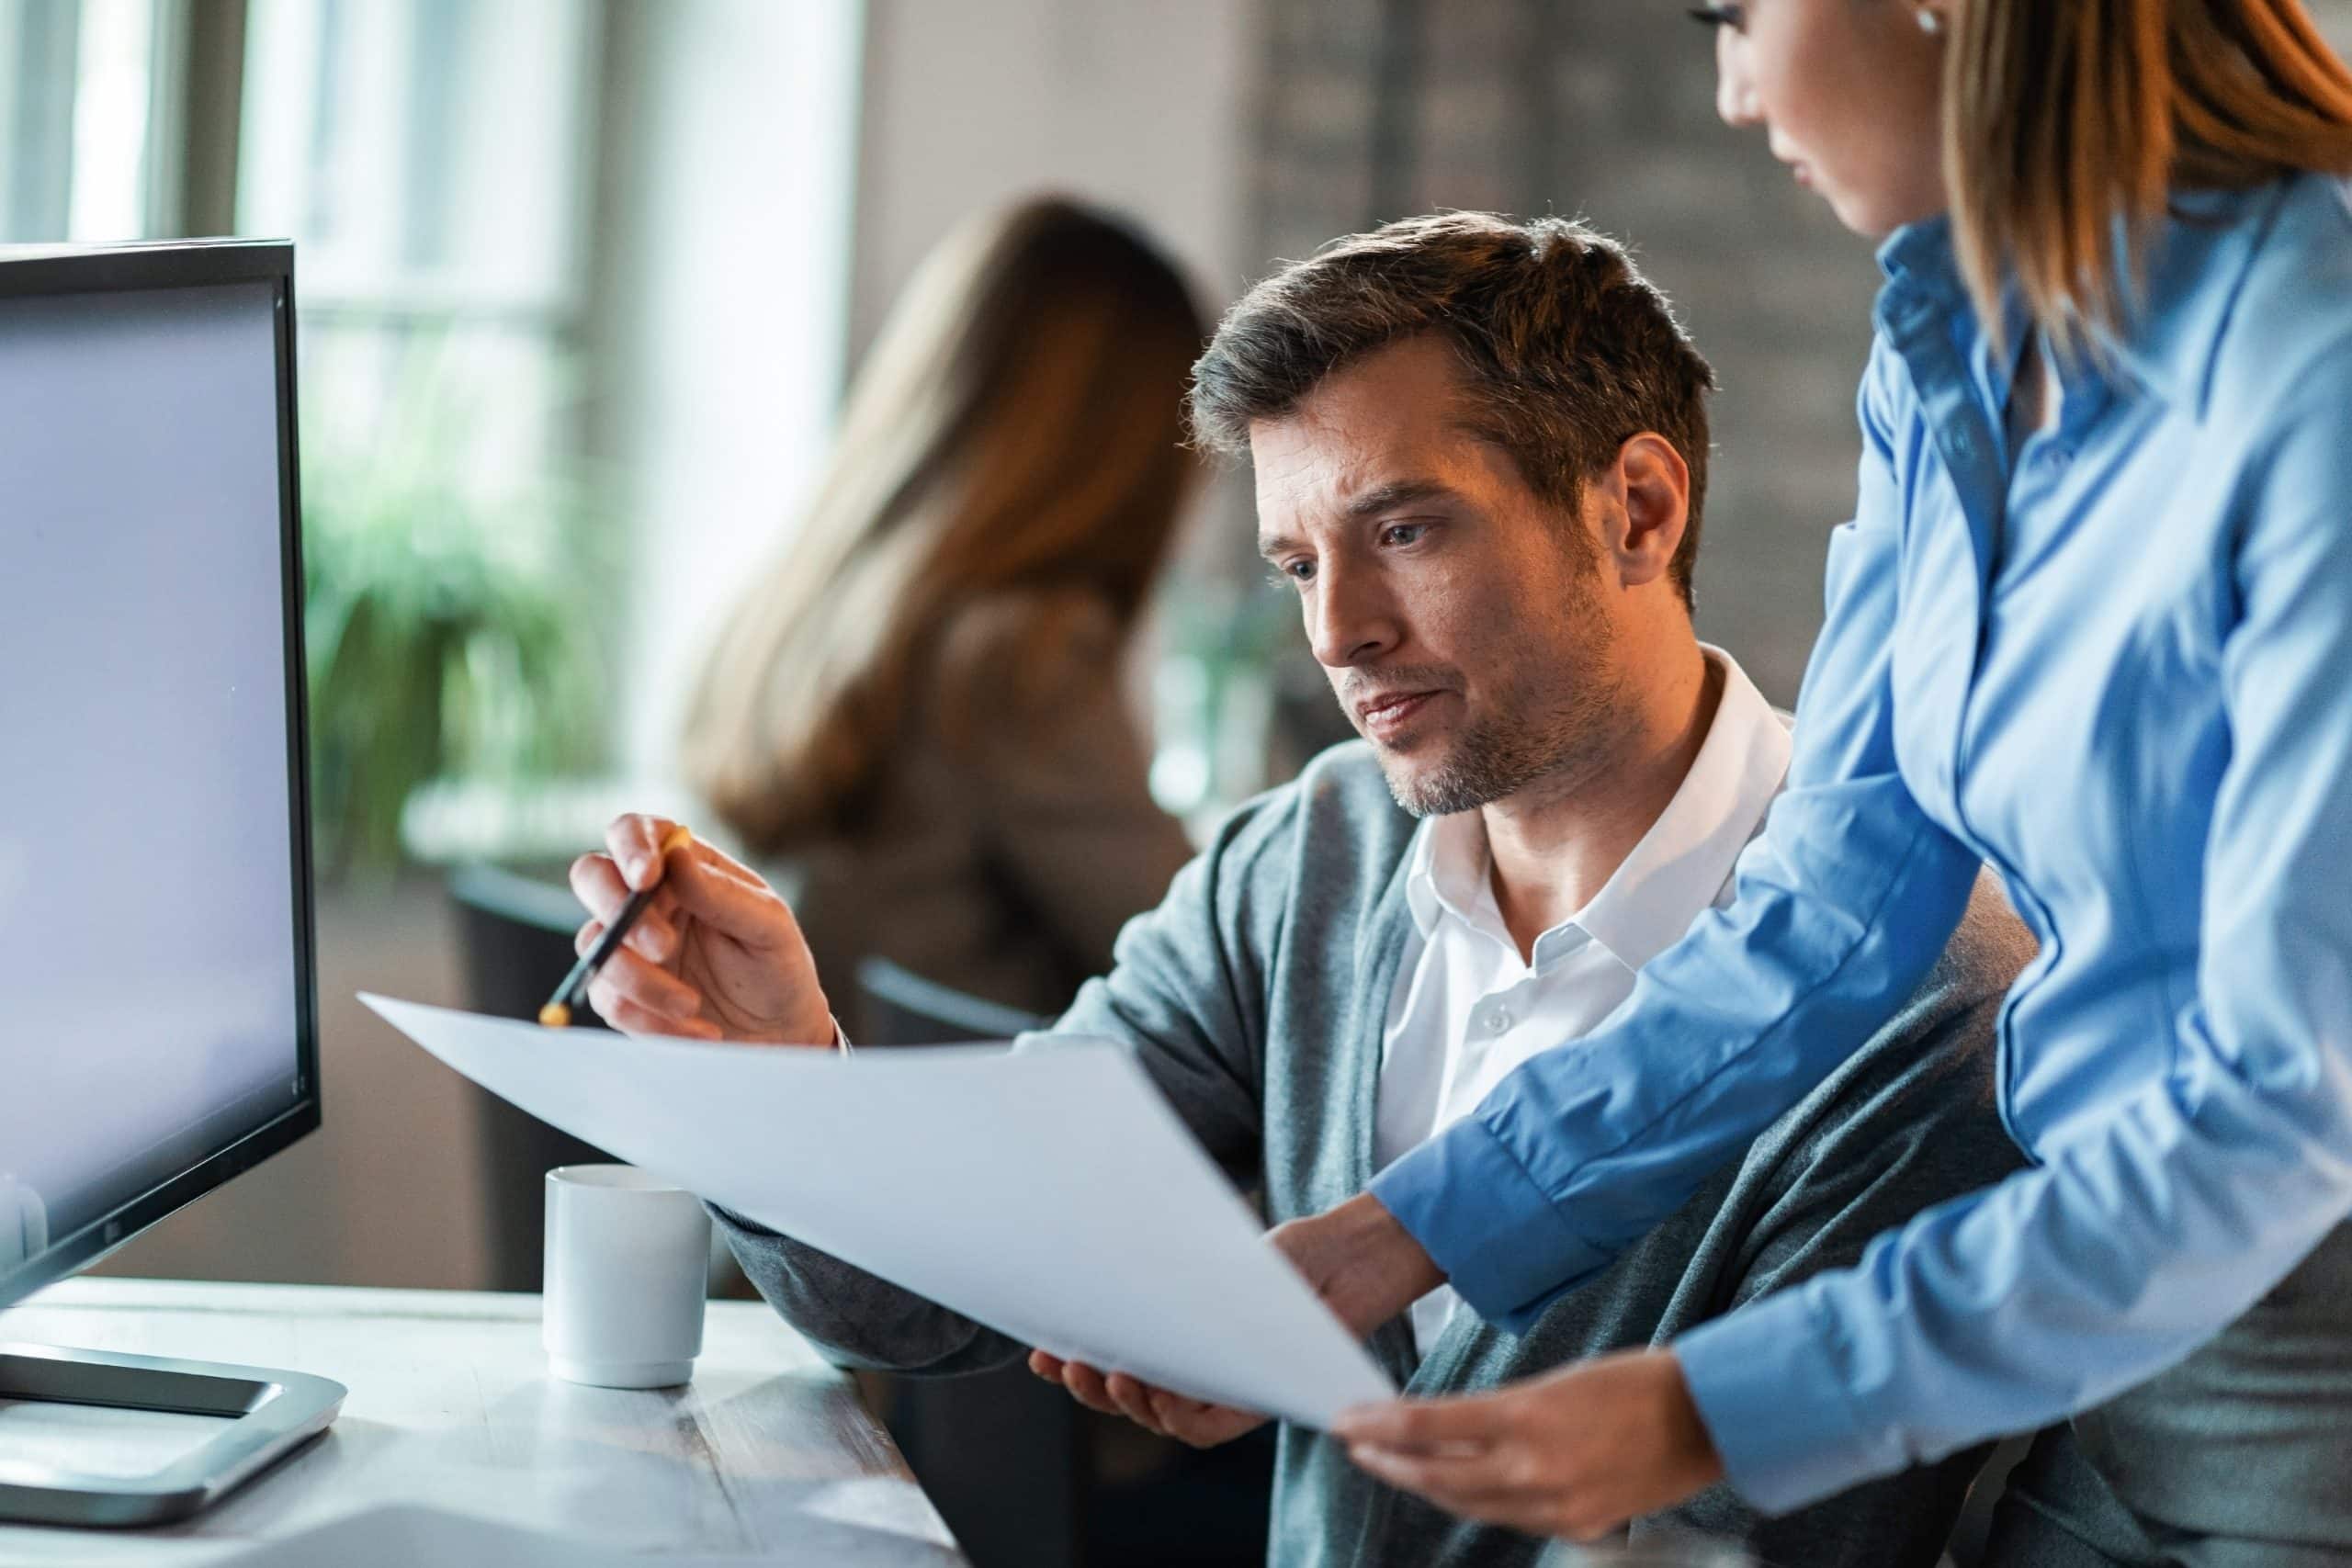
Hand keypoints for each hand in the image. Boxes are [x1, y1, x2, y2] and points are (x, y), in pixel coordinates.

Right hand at [568, 813, 834, 1045]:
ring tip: (692, 1005)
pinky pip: (609, 1000)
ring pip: (596, 946)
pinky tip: (695, 1029)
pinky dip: (650, 1020)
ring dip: (643, 981)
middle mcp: (647, 899)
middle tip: (664, 947)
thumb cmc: (777, 967)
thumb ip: (722, 893)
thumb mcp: (767, 927)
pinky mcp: (620, 991)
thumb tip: (677, 856)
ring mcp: (627, 945)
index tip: (647, 877)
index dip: (631, 846)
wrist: (775, 1034)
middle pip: (592, 876)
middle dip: (619, 910)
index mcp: (684, 867)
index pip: (636, 831)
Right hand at [1026, 1192, 1445, 1446]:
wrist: (1353, 1252)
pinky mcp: (1263, 1399)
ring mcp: (1231, 1387)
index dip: (1076, 1365)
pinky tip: (1156, 1396)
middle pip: (1132, 1399)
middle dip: (1089, 1387)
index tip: (1039, 1352)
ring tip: (1110, 1373)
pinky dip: (1178, 1419)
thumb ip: (1168, 1273)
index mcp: (1186, 1337)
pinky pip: (1210, 1429)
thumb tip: (1103, 1266)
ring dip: (1127, 1405)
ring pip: (1163, 1419)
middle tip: (1063, 1363)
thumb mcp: (1212, 1253)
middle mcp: (1204, 1370)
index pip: (1120, 1362)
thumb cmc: (1290, 1249)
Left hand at [1332, 1348, 1723, 1540]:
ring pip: (1466, 1503)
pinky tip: (1454, 1486)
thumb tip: (1446, 1428)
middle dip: (1388, 1460)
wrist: (1705, 1420)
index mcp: (1526, 1417)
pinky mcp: (1575, 1527)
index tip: (1347, 1419)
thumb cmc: (1632, 1383)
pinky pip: (1507, 1518)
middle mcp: (1534, 1469)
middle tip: (1356, 1443)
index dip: (1378, 1426)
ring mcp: (1555, 1506)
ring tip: (1394, 1464)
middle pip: (1436, 1475)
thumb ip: (1499, 1412)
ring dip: (1424, 1484)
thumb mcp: (1553, 1382)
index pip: (1427, 1426)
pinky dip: (1474, 1501)